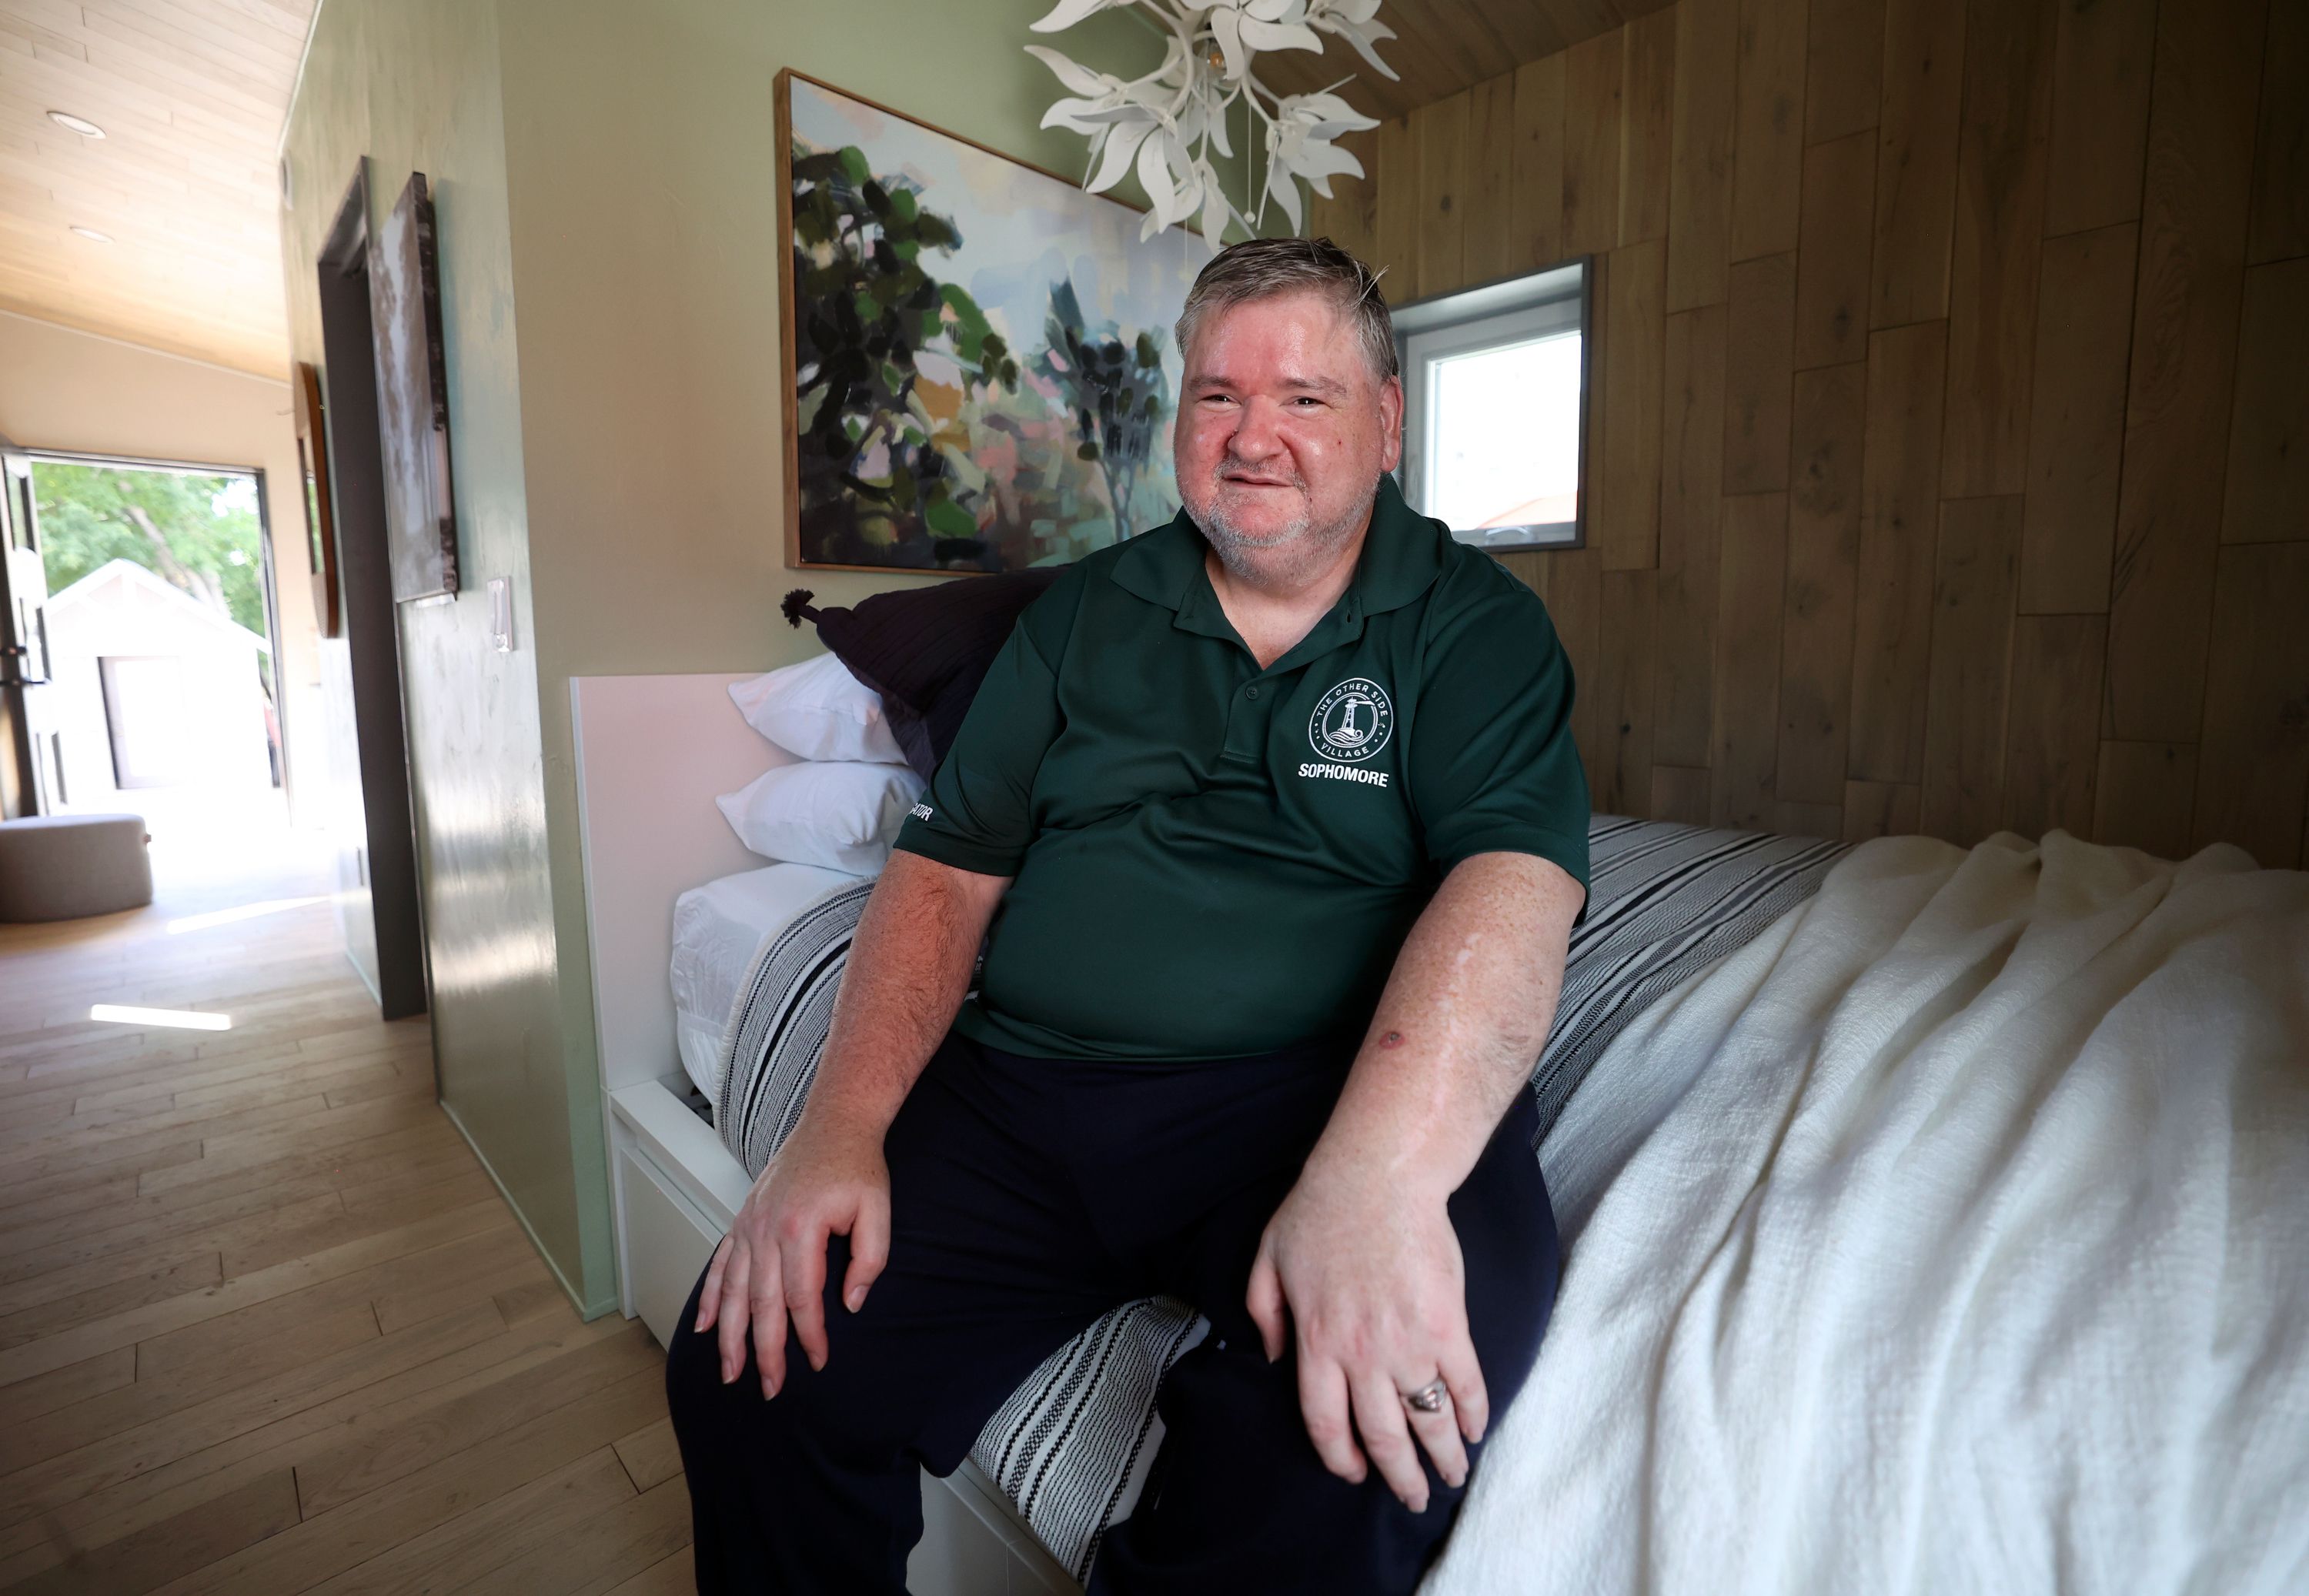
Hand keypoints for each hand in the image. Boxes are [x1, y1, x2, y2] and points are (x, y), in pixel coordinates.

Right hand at [691, 1113, 889, 1398]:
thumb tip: (851, 1304)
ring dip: (728, 1335)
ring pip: (731, 1290)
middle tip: (769, 1388)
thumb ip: (870, 1261)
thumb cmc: (858, 1166)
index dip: (810, 1336)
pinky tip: (701, 1327)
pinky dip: (708, 1297)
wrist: (833, 1123)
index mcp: (801, 1229)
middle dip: (764, 1351)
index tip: (818, 1362)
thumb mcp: (878, 1211)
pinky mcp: (742, 1220)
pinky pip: (720, 1264)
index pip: (802, 1298)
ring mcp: (749, 1224)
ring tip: (729, 1372)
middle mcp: (766, 1229)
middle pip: (761, 1303)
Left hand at [1245, 1164, 1486, 1513]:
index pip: (1326, 1424)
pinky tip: (1475, 1430)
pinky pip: (1465, 1384)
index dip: (1341, 1458)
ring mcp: (1409, 1343)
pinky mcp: (1450, 1325)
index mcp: (1316, 1344)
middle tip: (1412, 1499)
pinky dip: (1473, 1414)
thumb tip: (1269, 1359)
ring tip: (1452, 1477)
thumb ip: (1263, 1316)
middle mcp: (1362, 1356)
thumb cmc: (1321, 1210)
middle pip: (1383, 1437)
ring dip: (1443, 1458)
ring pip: (1428, 1422)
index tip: (1354, 1472)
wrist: (1379, 1176)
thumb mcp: (1266, 1261)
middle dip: (1400, 1478)